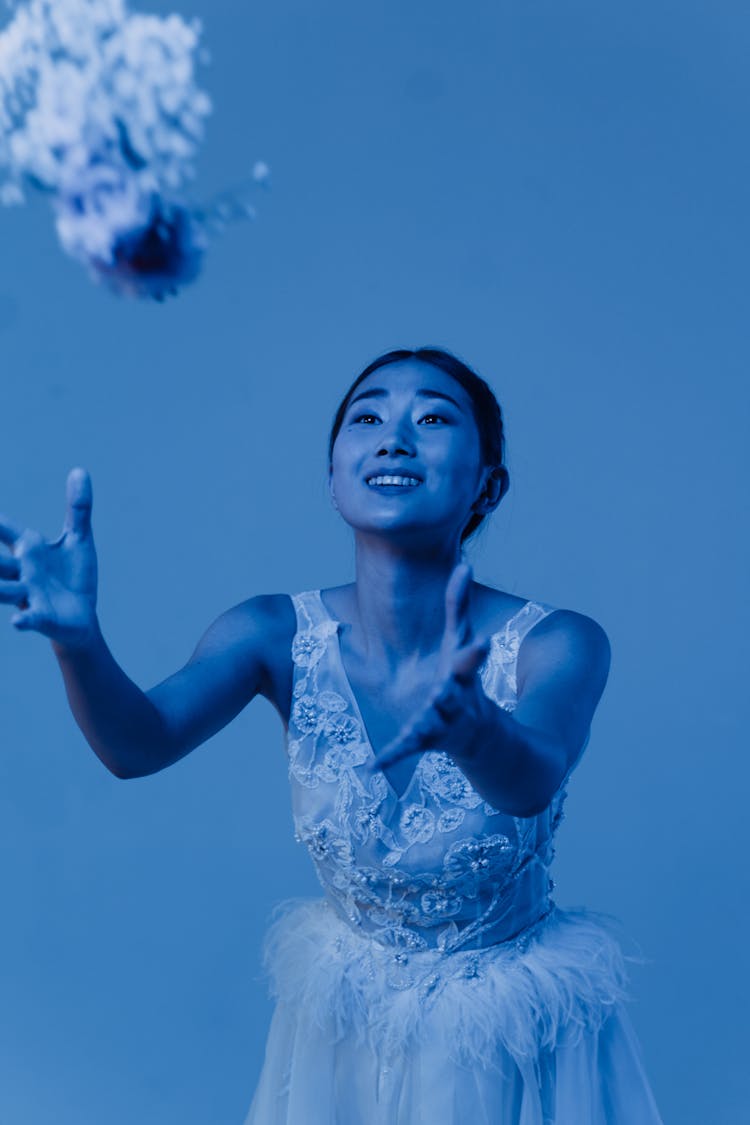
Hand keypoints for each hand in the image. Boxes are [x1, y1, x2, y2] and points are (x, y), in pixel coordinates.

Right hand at [0, 468, 98, 647]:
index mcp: (28, 548)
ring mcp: (30, 594)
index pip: (2, 528)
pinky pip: (31, 618)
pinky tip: (17, 622)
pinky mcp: (43, 617)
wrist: (81, 619)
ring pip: (5, 590)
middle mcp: (21, 571)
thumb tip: (79, 470)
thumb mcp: (78, 540)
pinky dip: (24, 620)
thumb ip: (78, 508)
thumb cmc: (74, 577)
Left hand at [371, 562, 492, 772]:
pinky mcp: (421, 742)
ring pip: (429, 725)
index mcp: (461, 674)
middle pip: (452, 696)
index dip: (475, 651)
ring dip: (422, 726)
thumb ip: (459, 605)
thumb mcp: (459, 641)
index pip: (469, 659)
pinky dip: (388, 759)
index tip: (482, 641)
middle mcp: (454, 700)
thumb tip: (465, 563)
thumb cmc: (463, 678)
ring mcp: (439, 724)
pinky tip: (371, 768)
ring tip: (415, 727)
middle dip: (450, 693)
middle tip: (445, 690)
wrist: (476, 731)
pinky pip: (403, 750)